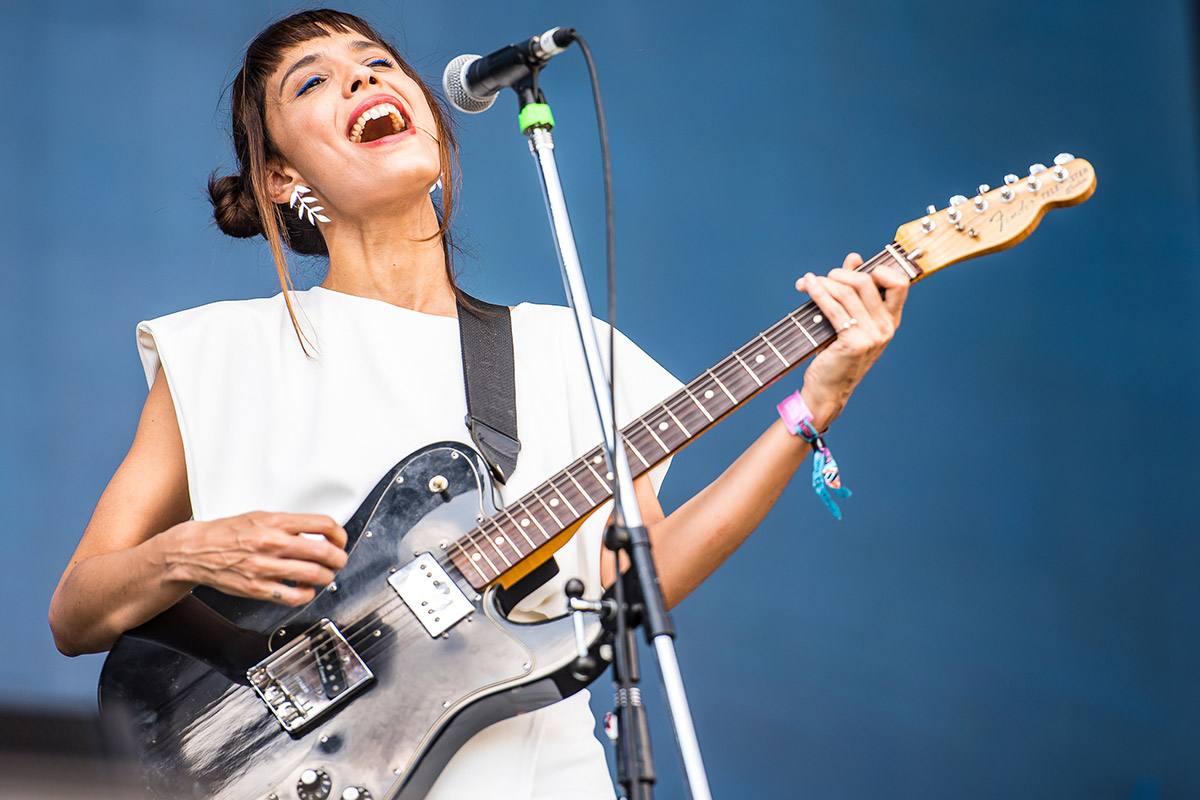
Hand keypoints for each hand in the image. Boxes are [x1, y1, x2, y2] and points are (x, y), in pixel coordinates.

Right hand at [159, 511, 348, 605]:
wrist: (195, 551)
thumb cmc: (228, 533)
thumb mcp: (260, 517)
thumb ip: (289, 525)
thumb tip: (317, 534)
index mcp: (275, 522)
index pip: (323, 524)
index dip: (339, 534)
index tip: (340, 540)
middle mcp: (271, 543)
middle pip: (323, 552)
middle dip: (338, 558)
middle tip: (339, 560)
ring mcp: (264, 567)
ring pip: (313, 575)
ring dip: (326, 577)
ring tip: (325, 575)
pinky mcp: (257, 588)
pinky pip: (293, 596)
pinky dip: (306, 594)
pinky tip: (304, 589)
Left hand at [795, 252, 908, 430]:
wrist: (827, 390)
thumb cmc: (836, 355)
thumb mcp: (850, 321)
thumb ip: (853, 290)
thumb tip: (854, 258)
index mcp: (890, 320)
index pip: (900, 283)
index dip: (879, 269)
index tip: (855, 269)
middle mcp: (886, 327)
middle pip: (867, 281)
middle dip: (840, 274)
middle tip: (823, 278)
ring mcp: (872, 336)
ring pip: (847, 292)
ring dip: (824, 281)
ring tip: (809, 282)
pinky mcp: (854, 342)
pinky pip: (833, 307)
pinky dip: (817, 292)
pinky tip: (807, 286)